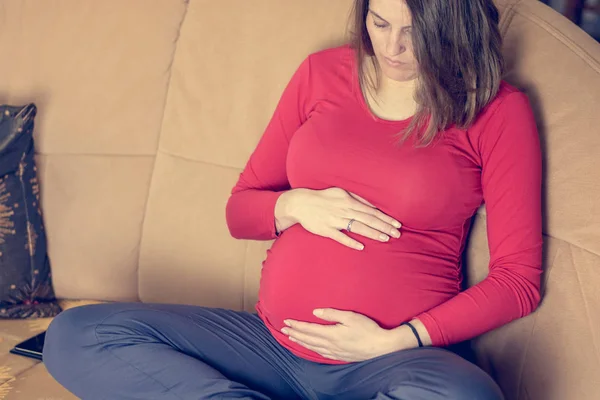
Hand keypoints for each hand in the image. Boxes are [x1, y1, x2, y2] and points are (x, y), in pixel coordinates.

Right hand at [275, 188, 401, 249]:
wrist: (300, 203)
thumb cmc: (323, 198)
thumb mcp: (341, 192)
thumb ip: (357, 198)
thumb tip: (373, 207)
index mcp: (348, 200)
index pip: (371, 211)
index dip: (385, 218)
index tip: (396, 224)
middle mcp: (343, 210)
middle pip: (368, 219)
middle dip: (384, 227)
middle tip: (397, 234)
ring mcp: (335, 221)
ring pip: (357, 227)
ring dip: (372, 233)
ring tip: (385, 239)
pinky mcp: (326, 230)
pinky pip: (340, 237)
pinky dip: (351, 242)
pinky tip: (361, 247)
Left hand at [281, 308, 410, 361]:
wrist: (381, 346)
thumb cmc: (368, 329)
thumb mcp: (350, 316)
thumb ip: (332, 313)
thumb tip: (315, 311)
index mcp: (332, 334)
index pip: (309, 329)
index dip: (297, 325)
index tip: (287, 321)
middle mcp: (330, 345)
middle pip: (308, 339)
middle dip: (295, 333)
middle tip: (283, 329)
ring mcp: (335, 352)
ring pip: (313, 347)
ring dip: (301, 342)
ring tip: (291, 338)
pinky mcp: (340, 356)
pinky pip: (321, 354)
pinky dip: (312, 350)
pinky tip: (310, 348)